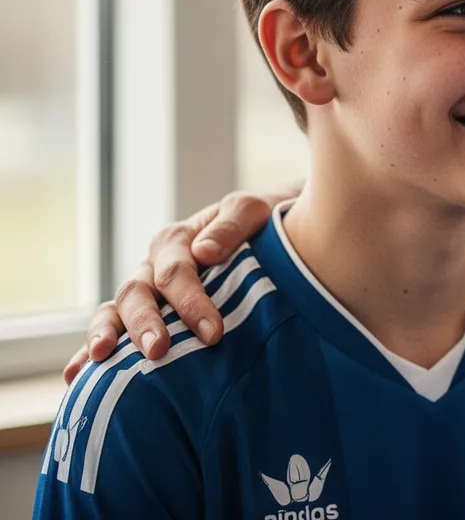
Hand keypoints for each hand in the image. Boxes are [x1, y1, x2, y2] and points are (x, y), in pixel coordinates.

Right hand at [64, 187, 296, 383]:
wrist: (263, 235)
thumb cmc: (259, 225)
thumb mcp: (250, 212)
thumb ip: (230, 226)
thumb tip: (204, 252)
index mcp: (176, 241)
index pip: (176, 272)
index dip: (191, 302)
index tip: (213, 333)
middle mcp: (152, 266)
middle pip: (137, 293)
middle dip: (145, 323)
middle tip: (157, 351)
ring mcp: (143, 292)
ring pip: (115, 311)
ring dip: (106, 334)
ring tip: (101, 358)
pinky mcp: (142, 315)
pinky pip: (111, 331)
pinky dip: (87, 352)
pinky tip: (75, 378)